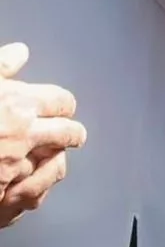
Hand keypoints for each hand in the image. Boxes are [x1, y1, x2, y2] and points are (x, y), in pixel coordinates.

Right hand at [0, 44, 86, 227]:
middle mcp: (24, 134)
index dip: (63, 106)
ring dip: (54, 161)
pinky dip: (32, 187)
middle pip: (68, 133)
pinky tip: (27, 184)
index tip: (64, 109)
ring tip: (54, 160)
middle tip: (74, 136)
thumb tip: (21, 52)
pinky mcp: (2, 194)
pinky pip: (31, 192)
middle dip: (72, 134)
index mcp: (20, 104)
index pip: (62, 102)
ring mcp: (13, 167)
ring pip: (55, 166)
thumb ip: (1, 66)